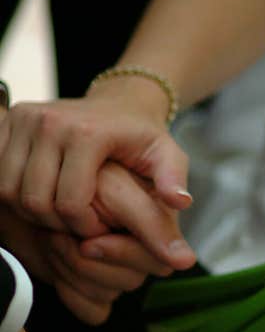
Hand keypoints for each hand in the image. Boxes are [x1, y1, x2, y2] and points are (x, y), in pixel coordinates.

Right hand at [0, 89, 190, 237]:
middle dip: (58, 223)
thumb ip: (174, 180)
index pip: (70, 201)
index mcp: (88, 133)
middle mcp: (49, 122)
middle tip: (80, 225)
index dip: (85, 225)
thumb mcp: (168, 156)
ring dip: (34, 212)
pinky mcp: (6, 123)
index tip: (102, 228)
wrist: (119, 104)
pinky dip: (15, 194)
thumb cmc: (144, 137)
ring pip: (10, 191)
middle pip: (35, 199)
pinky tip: (45, 196)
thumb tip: (180, 203)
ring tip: (64, 212)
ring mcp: (23, 120)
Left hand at [0, 162, 194, 324]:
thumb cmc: (74, 181)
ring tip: (54, 238)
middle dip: (87, 260)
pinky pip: (93, 312)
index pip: (159, 261)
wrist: (26, 188)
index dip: (121, 252)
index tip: (90, 239)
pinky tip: (55, 266)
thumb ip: (153, 223)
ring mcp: (115, 271)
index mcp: (153, 227)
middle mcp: (139, 251)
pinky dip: (69, 293)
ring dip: (69, 268)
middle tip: (62, 234)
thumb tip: (189, 262)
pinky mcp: (93, 290)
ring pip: (108, 294)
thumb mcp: (116, 193)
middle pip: (132, 280)